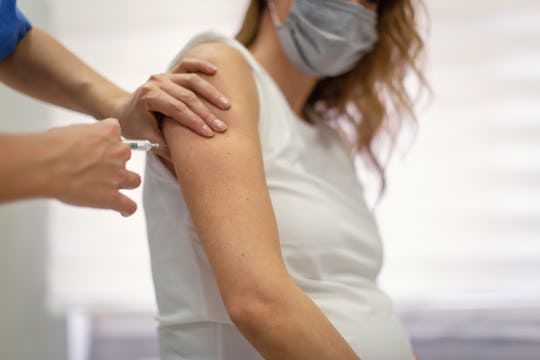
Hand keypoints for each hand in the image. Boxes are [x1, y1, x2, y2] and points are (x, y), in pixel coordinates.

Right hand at [45, 118, 140, 215]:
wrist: (47, 165)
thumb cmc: (53, 147)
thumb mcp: (74, 129)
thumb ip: (87, 136)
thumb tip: (83, 144)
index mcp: (109, 132)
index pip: (116, 133)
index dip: (107, 142)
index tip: (100, 147)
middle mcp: (119, 152)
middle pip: (125, 156)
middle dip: (114, 162)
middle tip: (98, 168)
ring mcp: (118, 175)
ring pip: (134, 180)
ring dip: (125, 183)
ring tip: (112, 187)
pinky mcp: (112, 196)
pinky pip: (128, 205)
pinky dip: (126, 208)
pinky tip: (122, 209)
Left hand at [113, 58, 230, 158]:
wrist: (125, 110)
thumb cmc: (136, 126)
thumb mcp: (147, 139)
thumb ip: (166, 147)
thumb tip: (188, 160)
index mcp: (148, 96)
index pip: (176, 109)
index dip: (194, 121)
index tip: (209, 134)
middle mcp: (156, 82)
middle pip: (187, 97)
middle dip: (207, 113)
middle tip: (222, 128)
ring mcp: (165, 75)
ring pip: (192, 80)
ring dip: (211, 93)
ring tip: (227, 106)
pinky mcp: (171, 72)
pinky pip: (187, 65)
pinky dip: (201, 65)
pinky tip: (215, 71)